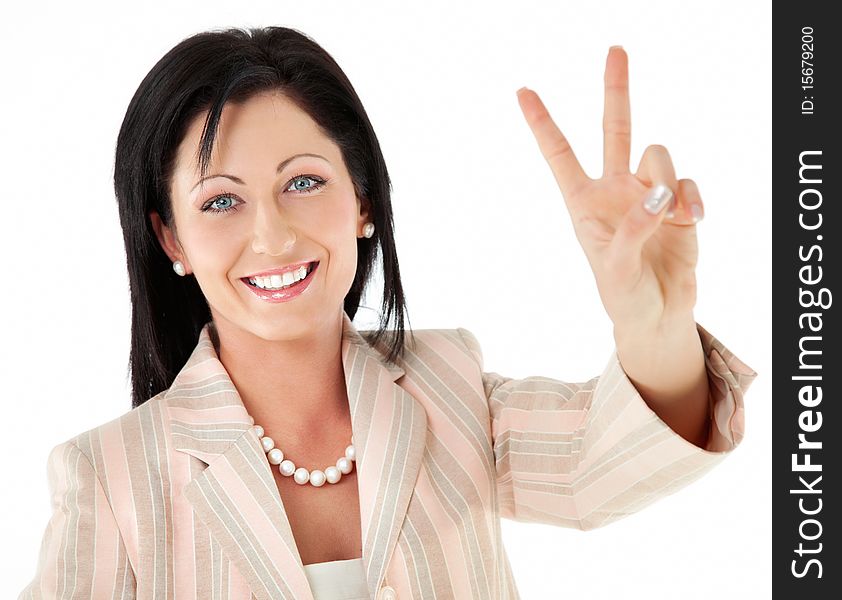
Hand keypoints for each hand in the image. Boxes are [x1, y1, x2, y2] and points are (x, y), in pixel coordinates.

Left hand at [516, 46, 704, 331]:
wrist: (658, 315)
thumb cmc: (623, 295)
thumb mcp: (615, 269)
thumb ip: (632, 230)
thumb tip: (660, 193)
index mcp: (584, 203)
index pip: (560, 155)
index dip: (543, 123)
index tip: (523, 91)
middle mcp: (615, 190)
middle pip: (614, 129)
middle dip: (616, 89)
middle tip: (615, 49)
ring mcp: (649, 194)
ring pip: (659, 154)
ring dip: (668, 179)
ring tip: (673, 217)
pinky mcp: (680, 204)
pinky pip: (689, 182)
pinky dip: (693, 197)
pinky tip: (693, 221)